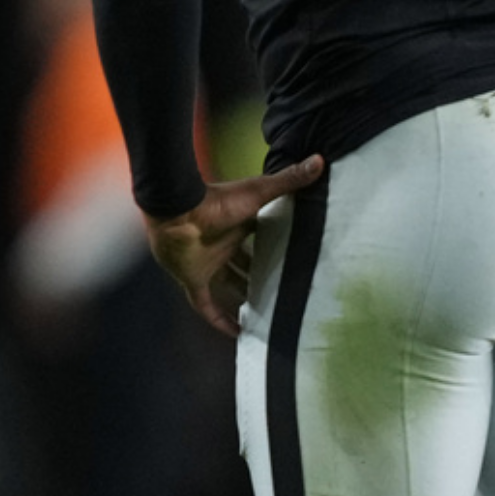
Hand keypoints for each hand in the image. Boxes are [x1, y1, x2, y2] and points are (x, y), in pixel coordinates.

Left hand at [142, 155, 324, 337]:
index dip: (277, 246)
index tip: (298, 256)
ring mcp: (207, 263)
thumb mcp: (258, 192)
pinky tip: (237, 335)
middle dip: (262, 276)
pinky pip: (206, 306)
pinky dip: (220, 320)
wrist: (175, 213)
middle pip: (246, 264)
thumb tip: (319, 160)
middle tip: (286, 292)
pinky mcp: (194, 280)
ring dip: (244, 298)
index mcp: (238, 223)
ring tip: (268, 315)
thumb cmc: (216, 201)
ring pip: (229, 285)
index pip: (260, 237)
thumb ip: (287, 181)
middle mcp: (223, 244)